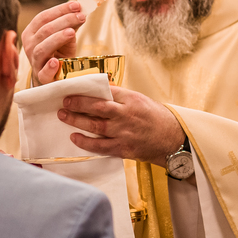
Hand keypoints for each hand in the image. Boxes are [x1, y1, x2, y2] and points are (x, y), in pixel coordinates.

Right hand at [20, 0, 84, 84]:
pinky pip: (43, 72)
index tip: (77, 5)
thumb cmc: (59, 53)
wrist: (54, 76)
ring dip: (57, 38)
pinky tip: (55, 62)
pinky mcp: (41, 77)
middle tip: (81, 16)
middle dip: (64, 21)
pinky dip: (49, 67)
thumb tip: (80, 10)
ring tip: (71, 32)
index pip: (43, 17)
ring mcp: (34, 61)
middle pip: (44, 30)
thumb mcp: (64, 37)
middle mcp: (29, 45)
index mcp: (32, 32)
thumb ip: (70, 25)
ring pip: (42, 48)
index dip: (60, 10)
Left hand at [58, 86, 185, 165]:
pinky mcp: (123, 148)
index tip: (73, 88)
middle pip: (97, 107)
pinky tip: (75, 137)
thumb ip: (120, 96)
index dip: (87, 90)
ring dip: (76, 120)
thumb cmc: (156, 118)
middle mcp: (126, 115)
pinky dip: (85, 142)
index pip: (105, 91)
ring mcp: (124, 133)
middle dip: (78, 103)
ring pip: (95, 125)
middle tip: (64, 101)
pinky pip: (100, 146)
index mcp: (131, 100)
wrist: (173, 140)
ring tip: (63, 115)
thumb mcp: (140, 100)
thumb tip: (100, 89)